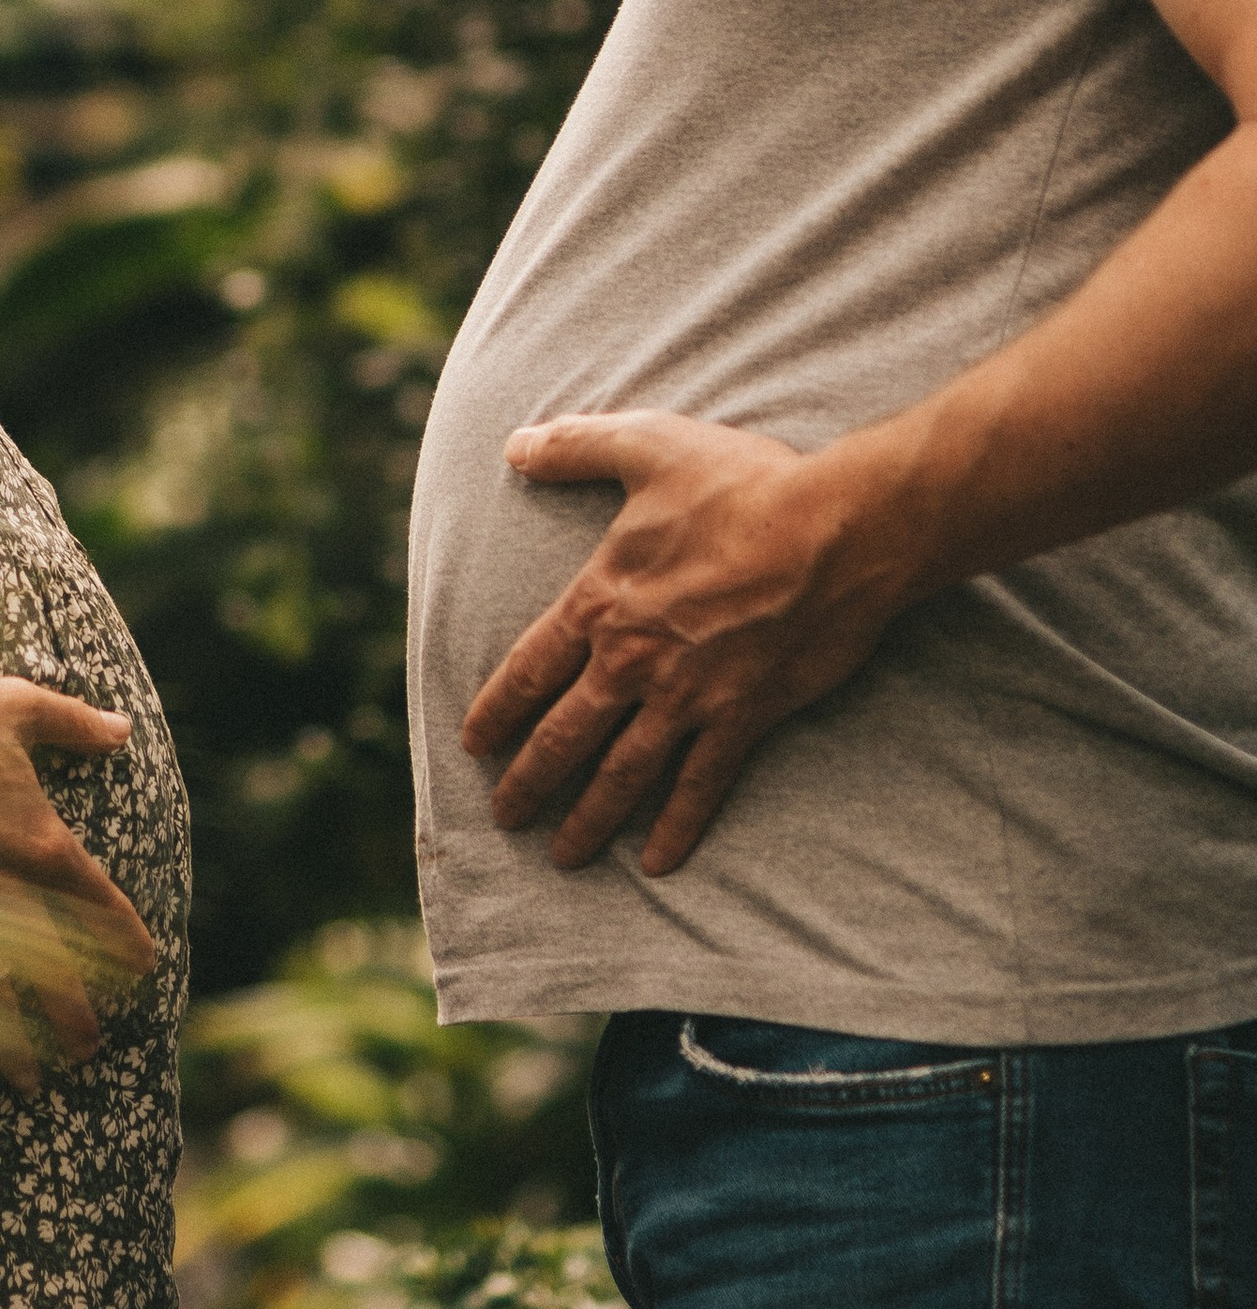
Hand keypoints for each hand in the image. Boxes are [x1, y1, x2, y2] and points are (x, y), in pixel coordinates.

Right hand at [0, 674, 157, 1082]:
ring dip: (9, 1045)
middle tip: (89, 1048)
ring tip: (27, 1081)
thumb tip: (120, 728)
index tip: (142, 966)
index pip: (93, 897)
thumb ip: (71, 722)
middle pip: (48, 965)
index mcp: (32, 834)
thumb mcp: (8, 705)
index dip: (123, 935)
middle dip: (72, 1012)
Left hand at [460, 413, 905, 874]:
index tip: (474, 745)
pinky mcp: (743, 718)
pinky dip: (676, 828)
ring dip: (588, 819)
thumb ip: (574, 446)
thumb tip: (513, 446)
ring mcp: (688, 696)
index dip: (497, 711)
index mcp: (602, 601)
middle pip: (564, 736)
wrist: (834, 531)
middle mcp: (634, 660)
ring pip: (622, 775)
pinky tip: (657, 863)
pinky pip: (700, 786)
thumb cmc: (740, 484)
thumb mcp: (645, 445)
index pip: (529, 669)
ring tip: (562, 855)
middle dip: (528, 782)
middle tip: (504, 819)